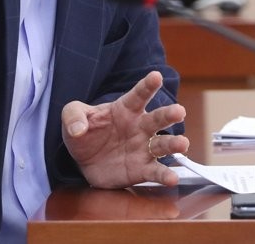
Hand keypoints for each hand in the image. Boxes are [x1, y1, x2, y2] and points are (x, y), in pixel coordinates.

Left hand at [61, 71, 187, 188]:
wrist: (84, 161)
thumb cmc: (84, 131)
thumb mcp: (72, 116)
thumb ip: (73, 115)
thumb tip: (78, 128)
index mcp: (125, 109)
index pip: (138, 95)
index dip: (147, 85)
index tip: (156, 76)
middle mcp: (139, 127)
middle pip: (157, 118)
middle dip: (169, 114)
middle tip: (179, 111)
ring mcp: (143, 148)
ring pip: (162, 145)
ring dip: (174, 144)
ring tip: (182, 144)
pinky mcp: (141, 170)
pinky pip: (155, 172)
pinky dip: (165, 175)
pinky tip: (172, 178)